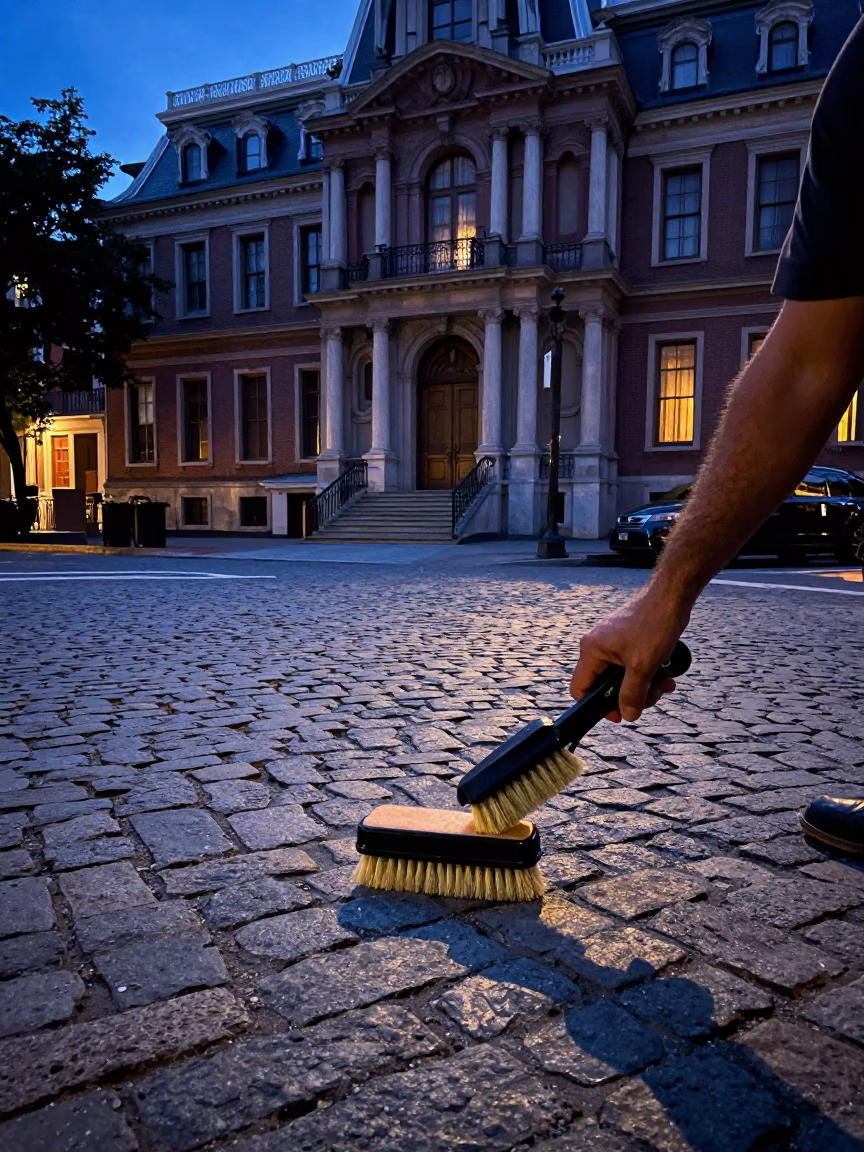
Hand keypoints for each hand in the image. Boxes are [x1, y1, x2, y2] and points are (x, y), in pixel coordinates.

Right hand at [570, 587, 691, 722]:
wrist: (671, 597)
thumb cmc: (653, 624)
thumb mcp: (642, 666)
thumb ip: (632, 694)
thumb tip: (628, 715)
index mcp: (592, 650)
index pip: (580, 688)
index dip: (597, 706)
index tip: (619, 713)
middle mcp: (598, 647)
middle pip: (606, 686)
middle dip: (631, 695)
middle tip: (651, 695)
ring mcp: (613, 643)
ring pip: (623, 678)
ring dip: (644, 686)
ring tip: (664, 684)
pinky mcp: (628, 641)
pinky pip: (633, 666)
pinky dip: (648, 673)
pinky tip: (666, 675)